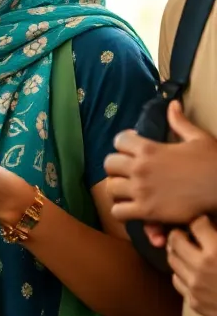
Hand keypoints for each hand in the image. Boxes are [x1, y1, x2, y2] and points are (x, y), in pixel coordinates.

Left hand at [106, 102, 216, 225]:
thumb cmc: (214, 162)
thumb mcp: (199, 138)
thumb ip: (180, 122)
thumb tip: (173, 104)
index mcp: (149, 148)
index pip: (118, 141)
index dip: (124, 144)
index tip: (132, 149)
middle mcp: (140, 168)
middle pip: (109, 165)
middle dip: (117, 168)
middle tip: (128, 173)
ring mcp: (141, 190)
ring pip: (110, 189)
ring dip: (118, 190)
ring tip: (129, 191)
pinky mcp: (146, 211)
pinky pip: (118, 212)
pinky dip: (122, 211)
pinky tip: (132, 209)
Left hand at [166, 216, 216, 315]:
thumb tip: (214, 227)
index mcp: (216, 252)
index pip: (196, 225)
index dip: (201, 222)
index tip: (204, 224)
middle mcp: (201, 268)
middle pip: (175, 241)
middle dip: (181, 235)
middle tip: (189, 235)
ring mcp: (195, 286)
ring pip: (172, 260)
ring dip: (179, 253)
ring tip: (189, 252)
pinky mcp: (194, 302)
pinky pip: (177, 280)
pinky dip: (182, 273)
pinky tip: (193, 271)